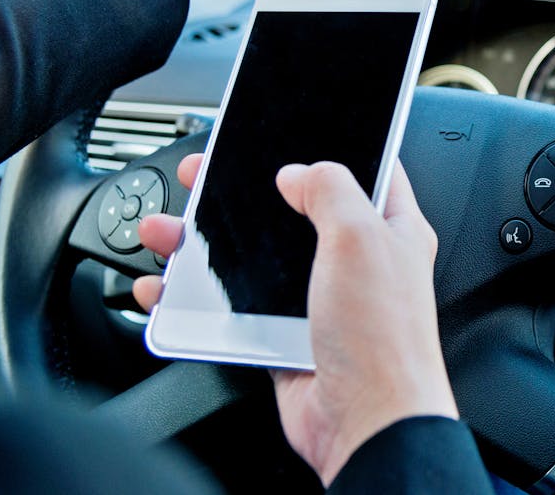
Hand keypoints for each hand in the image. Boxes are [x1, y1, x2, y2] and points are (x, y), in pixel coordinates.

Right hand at [134, 154, 455, 485]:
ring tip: (164, 231)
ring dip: (205, 244)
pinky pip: (236, 307)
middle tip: (201, 178)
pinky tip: (168, 287)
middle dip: (242, 194)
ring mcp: (319, 299)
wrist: (367, 423)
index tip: (283, 132)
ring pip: (255, 259)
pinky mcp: (286, 335)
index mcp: (390, 227)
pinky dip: (198, 297)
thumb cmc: (383, 338)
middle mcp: (357, 260)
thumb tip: (301, 170)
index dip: (326, 147)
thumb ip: (331, 190)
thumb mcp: (360, 238)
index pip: (364, 169)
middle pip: (292, 211)